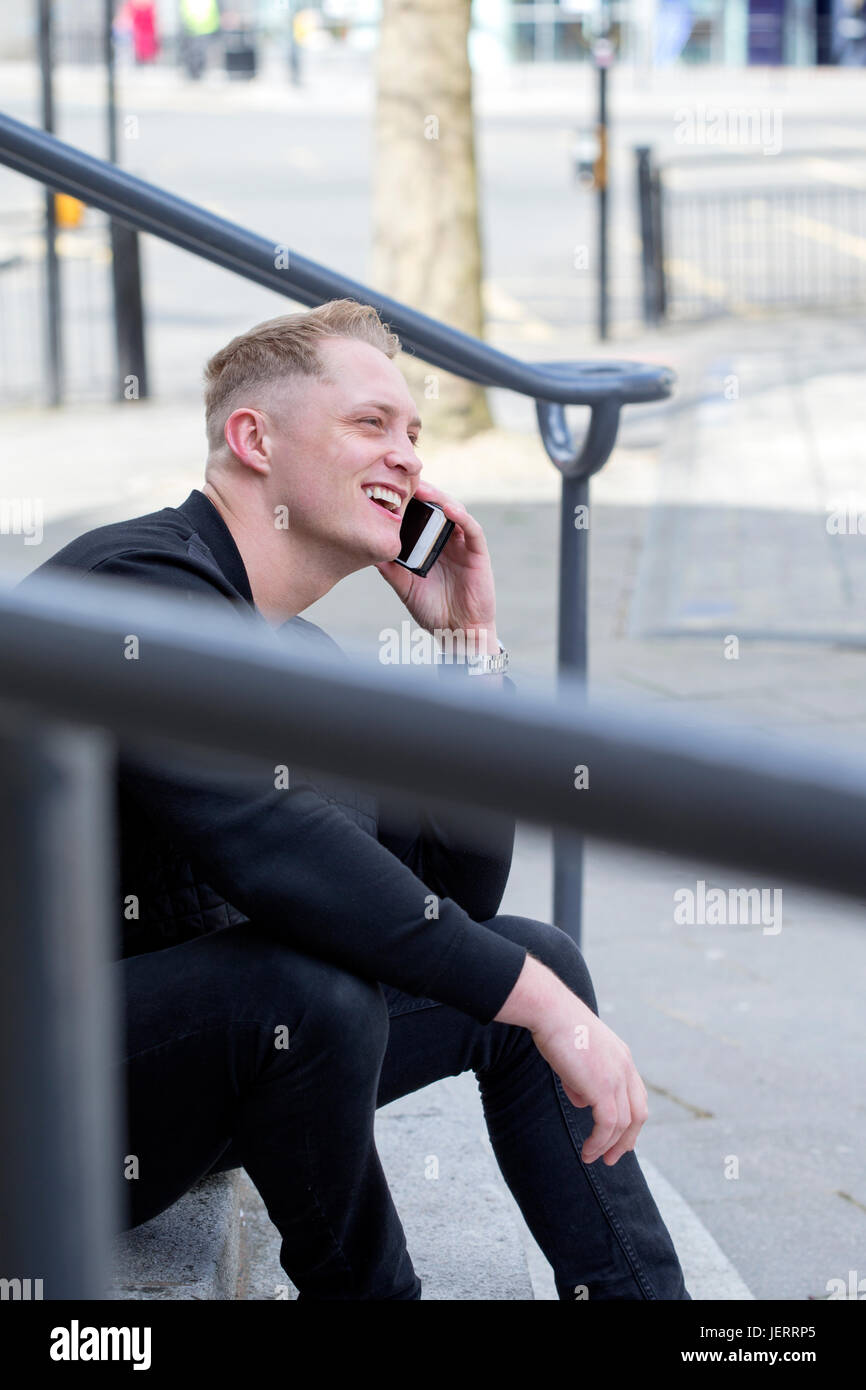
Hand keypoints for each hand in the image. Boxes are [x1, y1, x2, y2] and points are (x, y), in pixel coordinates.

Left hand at [375, 479, 498, 653]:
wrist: (457, 633)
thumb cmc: (433, 610)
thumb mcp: (405, 587)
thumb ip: (390, 568)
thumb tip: (368, 550)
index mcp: (430, 545)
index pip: (420, 516)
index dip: (408, 501)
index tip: (388, 487)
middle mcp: (447, 540)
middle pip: (436, 507)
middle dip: (422, 492)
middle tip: (403, 478)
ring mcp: (463, 545)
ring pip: (454, 511)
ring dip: (439, 498)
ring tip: (423, 488)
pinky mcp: (478, 553)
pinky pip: (472, 529)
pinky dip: (461, 516)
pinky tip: (448, 508)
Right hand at [495, 957, 648, 1164]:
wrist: (550, 1011)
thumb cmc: (555, 1026)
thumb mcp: (575, 1055)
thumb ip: (582, 1078)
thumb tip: (582, 1101)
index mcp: (622, 1056)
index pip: (635, 1094)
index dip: (629, 1118)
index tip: (616, 1135)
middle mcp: (626, 1067)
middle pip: (638, 1113)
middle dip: (627, 1139)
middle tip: (613, 1157)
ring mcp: (617, 1078)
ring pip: (623, 1124)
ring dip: (610, 1146)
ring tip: (594, 1158)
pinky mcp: (603, 1087)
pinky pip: (608, 1125)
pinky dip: (600, 1143)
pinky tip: (588, 1152)